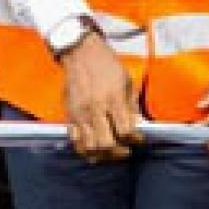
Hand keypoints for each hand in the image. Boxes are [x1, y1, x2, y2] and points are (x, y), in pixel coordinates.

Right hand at [58, 30, 141, 161]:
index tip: (139, 140)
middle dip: (119, 153)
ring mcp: (80, 114)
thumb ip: (132, 106)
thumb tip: (138, 127)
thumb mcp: (128, 81)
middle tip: (126, 151)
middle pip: (106, 144)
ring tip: (111, 153)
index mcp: (114, 99)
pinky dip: (85, 150)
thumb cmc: (108, 65)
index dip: (135, 140)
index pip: (126, 131)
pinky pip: (75, 141)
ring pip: (89, 147)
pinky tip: (95, 149)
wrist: (81, 53)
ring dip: (103, 155)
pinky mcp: (69, 116)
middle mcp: (95, 109)